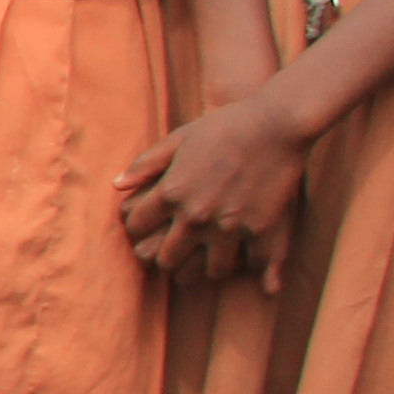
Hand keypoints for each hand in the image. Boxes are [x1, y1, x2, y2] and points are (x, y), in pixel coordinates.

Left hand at [114, 93, 304, 287]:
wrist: (277, 123)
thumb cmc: (225, 126)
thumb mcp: (178, 138)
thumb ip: (146, 164)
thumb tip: (117, 186)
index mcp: (171, 193)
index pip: (136, 225)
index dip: (138, 224)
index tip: (147, 224)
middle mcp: (196, 216)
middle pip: (167, 258)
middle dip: (167, 255)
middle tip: (175, 249)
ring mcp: (229, 226)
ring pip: (210, 270)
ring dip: (209, 266)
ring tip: (210, 258)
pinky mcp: (261, 228)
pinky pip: (254, 263)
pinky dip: (255, 264)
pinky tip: (254, 262)